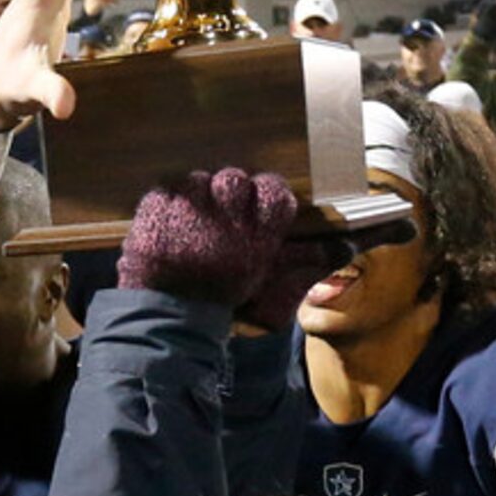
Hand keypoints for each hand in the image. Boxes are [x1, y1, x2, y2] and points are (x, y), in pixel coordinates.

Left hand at [119, 167, 300, 313]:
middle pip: (234, 180)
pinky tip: (166, 223)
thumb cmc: (218, 298)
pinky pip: (165, 189)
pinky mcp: (157, 209)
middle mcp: (226, 216)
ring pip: (198, 179)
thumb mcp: (258, 275)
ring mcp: (189, 210)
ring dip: (195, 195)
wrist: (169, 317)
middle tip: (217, 211)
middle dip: (226, 191)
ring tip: (187, 221)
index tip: (257, 198)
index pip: (273, 192)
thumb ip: (283, 248)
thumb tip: (337, 244)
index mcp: (255, 234)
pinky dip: (166, 203)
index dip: (267, 190)